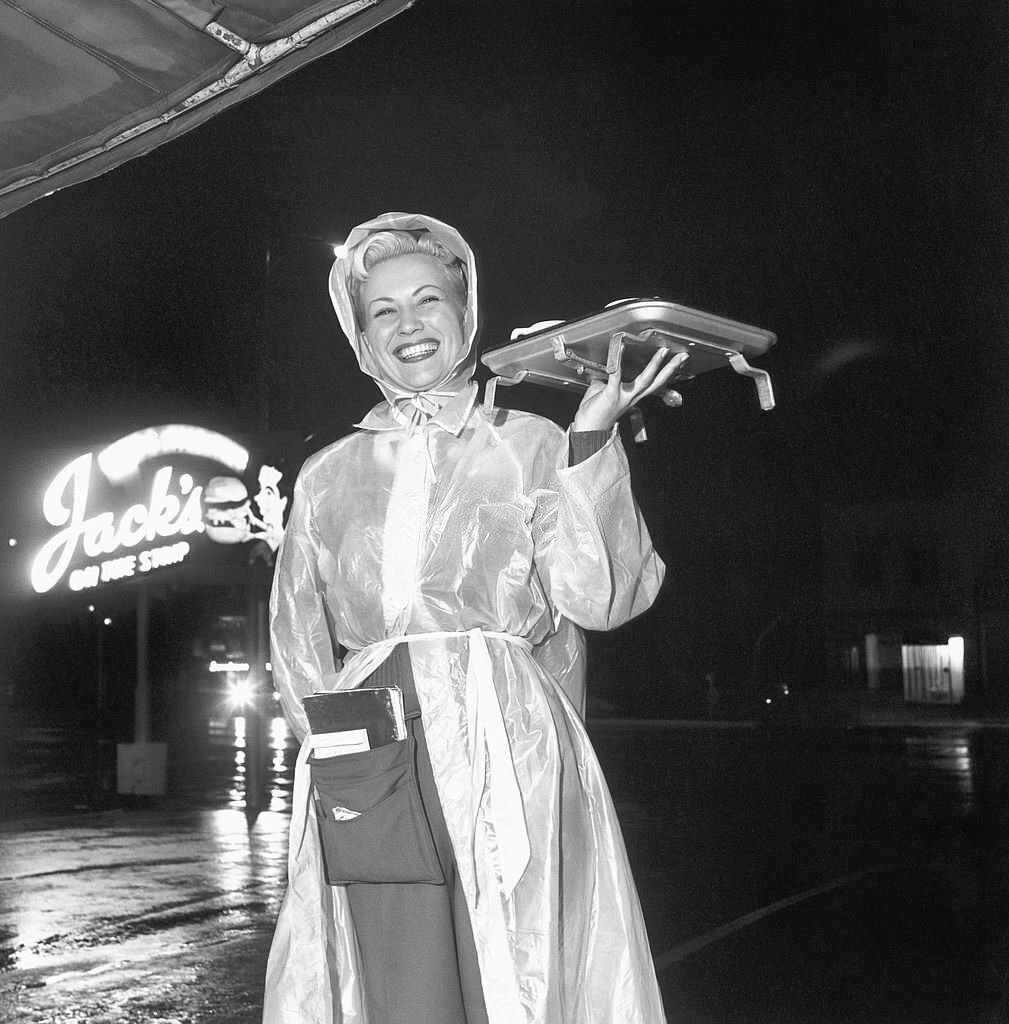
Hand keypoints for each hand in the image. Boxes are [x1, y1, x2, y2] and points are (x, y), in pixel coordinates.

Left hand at [571, 345, 687, 432]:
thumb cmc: (594, 415)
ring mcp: (623, 397)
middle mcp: (631, 398)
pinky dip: (618, 360)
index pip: (654, 384)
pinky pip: (616, 374)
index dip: (666, 373)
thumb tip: (607, 368)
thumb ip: (607, 380)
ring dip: (655, 365)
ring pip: (645, 380)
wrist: (586, 431)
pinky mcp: (611, 395)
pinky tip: (620, 348)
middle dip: (670, 369)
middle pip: (656, 382)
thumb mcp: (604, 393)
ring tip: (663, 352)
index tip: (676, 362)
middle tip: (682, 356)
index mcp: (632, 397)